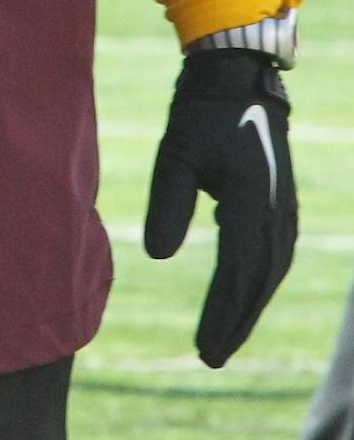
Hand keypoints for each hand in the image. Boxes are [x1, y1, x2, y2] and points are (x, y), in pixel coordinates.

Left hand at [143, 48, 296, 366]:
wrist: (238, 80)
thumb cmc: (201, 115)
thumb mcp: (174, 154)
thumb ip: (166, 204)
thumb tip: (156, 255)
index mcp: (254, 202)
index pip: (237, 272)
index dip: (221, 314)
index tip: (203, 347)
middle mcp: (277, 213)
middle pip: (258, 282)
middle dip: (235, 322)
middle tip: (210, 358)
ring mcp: (283, 210)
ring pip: (268, 273)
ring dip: (247, 307)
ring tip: (221, 340)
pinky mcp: (279, 206)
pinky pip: (270, 256)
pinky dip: (254, 283)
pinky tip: (236, 300)